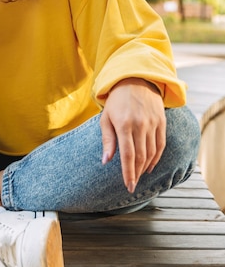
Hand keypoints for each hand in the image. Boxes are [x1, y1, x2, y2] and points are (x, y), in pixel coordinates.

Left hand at [100, 78, 165, 192]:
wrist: (135, 80)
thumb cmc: (116, 101)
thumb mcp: (106, 118)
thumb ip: (107, 140)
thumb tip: (106, 161)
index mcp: (124, 124)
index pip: (128, 155)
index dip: (129, 173)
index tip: (129, 186)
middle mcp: (140, 125)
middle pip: (141, 157)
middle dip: (136, 174)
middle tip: (132, 186)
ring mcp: (153, 123)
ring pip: (152, 152)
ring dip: (145, 167)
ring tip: (139, 176)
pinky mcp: (161, 121)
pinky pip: (161, 145)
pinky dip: (156, 158)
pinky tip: (149, 165)